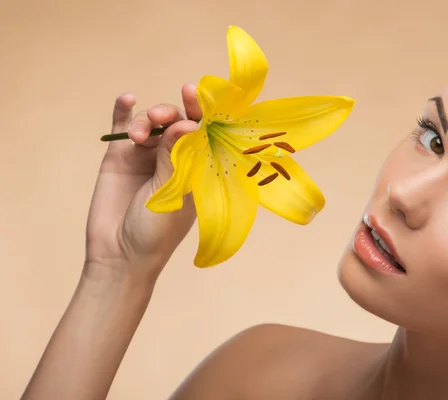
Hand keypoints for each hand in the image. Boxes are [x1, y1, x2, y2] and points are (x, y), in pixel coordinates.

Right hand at [84, 83, 202, 282]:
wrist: (119, 255)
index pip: (202, 132)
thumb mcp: (173, 194)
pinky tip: (126, 99)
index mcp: (196, 167)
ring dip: (147, 120)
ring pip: (151, 122)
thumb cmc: (157, 231)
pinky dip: (124, 111)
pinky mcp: (120, 157)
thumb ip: (176, 157)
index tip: (193, 93)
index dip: (200, 111)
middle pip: (176, 121)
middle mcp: (173, 158)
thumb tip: (186, 122)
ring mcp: (146, 156)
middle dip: (171, 112)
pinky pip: (123, 126)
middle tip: (162, 117)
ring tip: (139, 138)